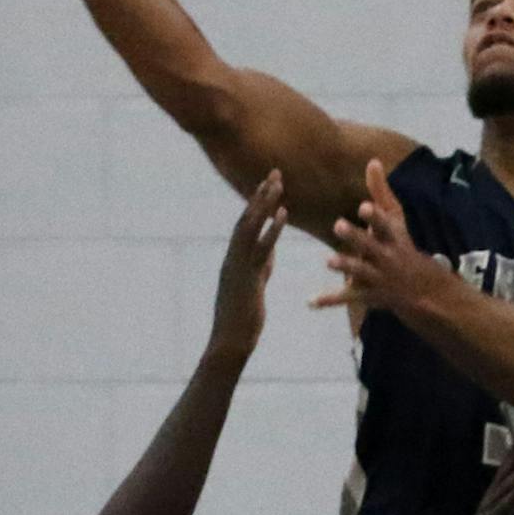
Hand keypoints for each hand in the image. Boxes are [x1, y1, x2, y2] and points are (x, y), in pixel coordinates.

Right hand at [209, 173, 286, 355]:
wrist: (230, 342)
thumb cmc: (243, 318)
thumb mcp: (254, 285)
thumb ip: (261, 265)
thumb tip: (269, 249)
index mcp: (234, 258)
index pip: (245, 224)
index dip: (257, 203)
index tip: (269, 182)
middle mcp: (232, 257)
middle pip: (246, 219)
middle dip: (260, 195)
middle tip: (275, 172)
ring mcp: (237, 265)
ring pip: (249, 228)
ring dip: (263, 204)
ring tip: (277, 183)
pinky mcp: (246, 277)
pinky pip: (260, 248)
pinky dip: (271, 229)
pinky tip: (283, 213)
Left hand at [313, 159, 449, 317]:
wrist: (425, 291)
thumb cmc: (404, 247)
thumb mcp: (396, 220)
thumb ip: (381, 192)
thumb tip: (372, 160)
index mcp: (393, 237)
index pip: (386, 225)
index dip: (376, 216)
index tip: (364, 206)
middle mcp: (387, 256)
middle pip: (371, 245)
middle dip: (356, 237)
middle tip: (338, 224)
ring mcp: (378, 277)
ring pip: (360, 271)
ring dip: (345, 266)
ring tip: (328, 260)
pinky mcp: (369, 295)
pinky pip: (347, 297)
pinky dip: (329, 300)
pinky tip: (310, 302)